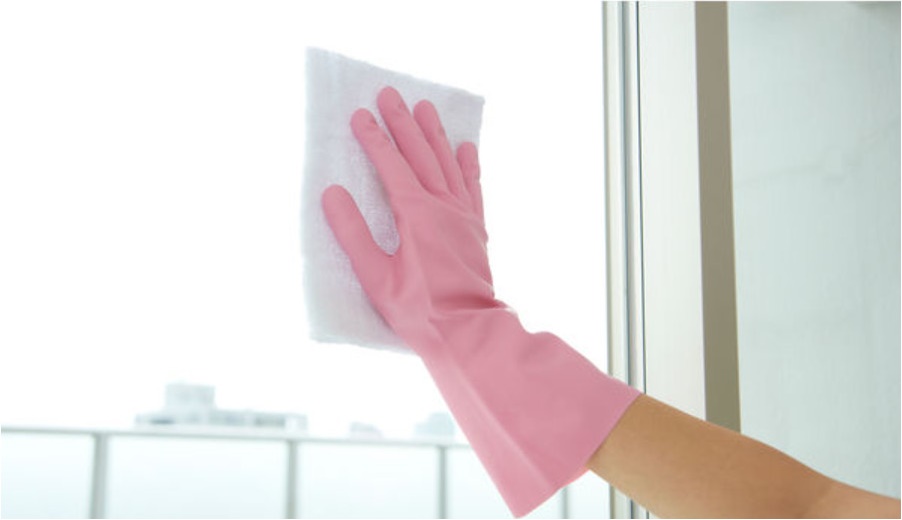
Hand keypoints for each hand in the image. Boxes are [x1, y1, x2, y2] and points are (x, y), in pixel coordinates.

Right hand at [322, 86, 500, 354]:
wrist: (468, 332)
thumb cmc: (418, 310)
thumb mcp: (375, 276)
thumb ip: (352, 233)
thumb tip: (332, 193)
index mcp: (416, 213)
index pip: (390, 165)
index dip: (374, 139)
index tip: (359, 115)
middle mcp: (443, 206)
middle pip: (420, 154)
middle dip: (402, 123)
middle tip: (389, 94)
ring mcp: (463, 216)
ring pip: (447, 163)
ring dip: (434, 134)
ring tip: (426, 107)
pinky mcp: (476, 229)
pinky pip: (473, 187)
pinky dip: (468, 165)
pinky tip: (465, 148)